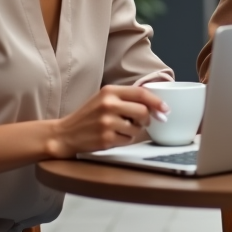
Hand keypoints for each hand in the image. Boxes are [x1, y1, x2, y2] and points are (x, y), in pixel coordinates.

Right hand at [45, 85, 168, 158]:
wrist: (65, 133)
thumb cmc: (88, 116)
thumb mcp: (104, 99)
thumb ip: (126, 98)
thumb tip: (156, 106)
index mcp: (109, 91)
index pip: (141, 93)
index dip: (157, 102)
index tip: (165, 109)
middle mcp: (108, 105)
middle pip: (143, 112)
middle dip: (146, 119)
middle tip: (141, 122)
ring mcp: (106, 122)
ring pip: (137, 128)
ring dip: (134, 131)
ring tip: (120, 129)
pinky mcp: (106, 138)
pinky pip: (128, 140)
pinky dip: (125, 140)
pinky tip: (113, 137)